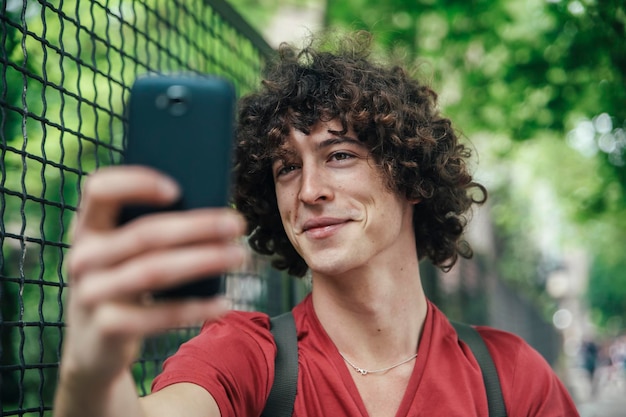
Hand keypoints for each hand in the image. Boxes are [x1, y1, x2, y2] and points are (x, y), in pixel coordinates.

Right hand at [60, 165, 246, 386]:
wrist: (93, 346)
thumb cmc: (122, 283)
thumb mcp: (124, 254)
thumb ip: (150, 229)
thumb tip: (212, 213)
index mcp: (87, 226)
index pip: (99, 189)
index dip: (136, 183)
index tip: (178, 189)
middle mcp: (83, 256)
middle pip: (144, 234)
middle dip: (198, 227)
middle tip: (237, 224)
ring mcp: (92, 293)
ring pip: (155, 271)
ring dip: (203, 260)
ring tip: (238, 255)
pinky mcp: (107, 327)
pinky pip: (159, 315)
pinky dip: (195, 309)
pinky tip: (224, 303)